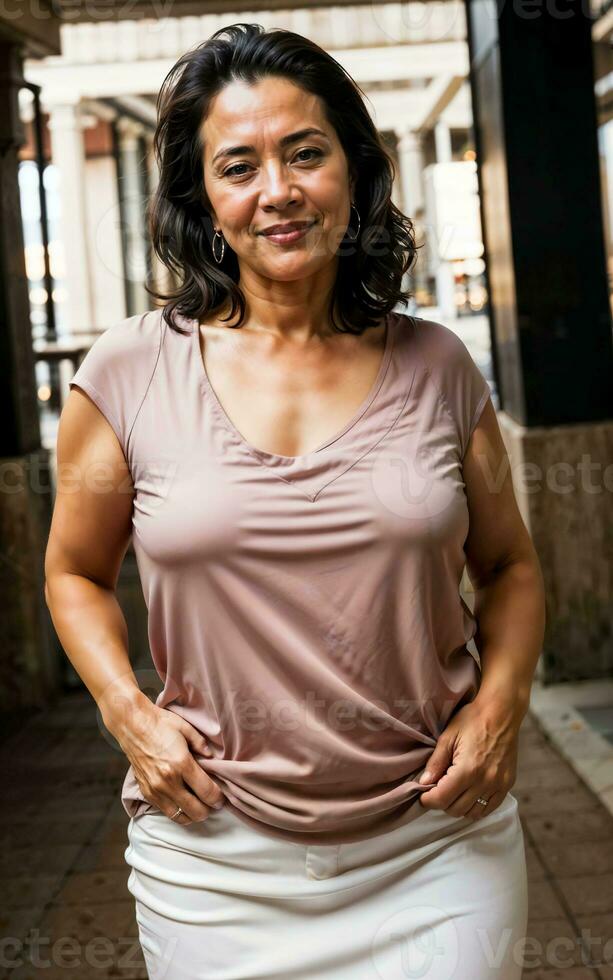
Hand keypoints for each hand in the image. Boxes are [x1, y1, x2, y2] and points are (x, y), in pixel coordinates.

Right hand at [111, 698, 224, 824]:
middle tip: (212, 803)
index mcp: (181, 764)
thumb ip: (202, 744)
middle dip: (208, 809)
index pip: (207, 792)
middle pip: (196, 810)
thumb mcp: (186, 727)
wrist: (132, 725)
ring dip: (193, 814)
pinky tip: (183, 803)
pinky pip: (166, 812)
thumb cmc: (160, 723)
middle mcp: (168, 781)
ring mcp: (155, 789)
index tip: (222, 798)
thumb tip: (212, 758)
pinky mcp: (146, 792)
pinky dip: (177, 811)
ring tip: (198, 805)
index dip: (218, 799)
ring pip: (180, 817)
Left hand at [416, 695, 521, 820]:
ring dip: (459, 806)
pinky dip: (476, 807)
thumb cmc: (472, 720)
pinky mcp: (507, 784)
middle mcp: (485, 781)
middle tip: (437, 790)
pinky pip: (489, 808)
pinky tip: (469, 794)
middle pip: (456, 809)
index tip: (423, 795)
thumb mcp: (448, 737)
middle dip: (442, 802)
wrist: (501, 712)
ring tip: (453, 791)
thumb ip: (436, 762)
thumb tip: (424, 782)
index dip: (428, 800)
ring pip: (473, 813)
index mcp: (468, 769)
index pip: (442, 798)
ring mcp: (498, 785)